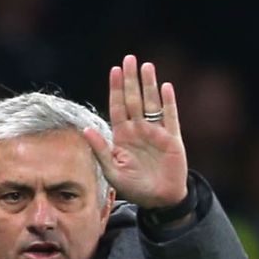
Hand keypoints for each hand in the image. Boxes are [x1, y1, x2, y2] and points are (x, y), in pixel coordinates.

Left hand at [84, 55, 188, 208]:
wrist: (159, 200)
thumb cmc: (134, 187)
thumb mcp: (112, 171)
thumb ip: (100, 150)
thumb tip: (85, 130)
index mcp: (123, 135)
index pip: (118, 106)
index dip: (116, 88)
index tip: (114, 70)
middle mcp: (139, 129)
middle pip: (134, 99)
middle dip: (131, 79)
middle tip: (129, 58)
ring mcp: (156, 132)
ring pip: (152, 103)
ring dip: (149, 85)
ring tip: (146, 66)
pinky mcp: (172, 139)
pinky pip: (170, 117)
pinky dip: (168, 102)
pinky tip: (166, 87)